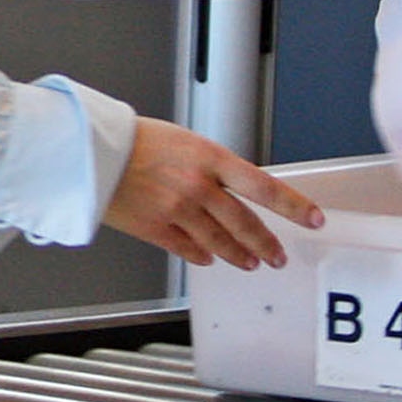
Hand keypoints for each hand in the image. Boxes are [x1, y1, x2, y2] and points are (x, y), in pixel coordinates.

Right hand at [102, 118, 323, 269]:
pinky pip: (187, 249)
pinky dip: (202, 255)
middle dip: (266, 243)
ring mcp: (176, 210)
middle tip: (278, 256)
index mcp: (208, 157)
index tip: (314, 218)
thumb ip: (209, 166)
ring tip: (251, 262)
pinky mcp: (154, 228)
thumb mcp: (182, 141)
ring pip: (220, 241)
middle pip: (245, 223)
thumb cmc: (130, 138)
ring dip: (239, 254)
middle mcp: (197, 186)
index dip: (294, 206)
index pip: (265, 186)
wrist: (87, 150)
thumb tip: (230, 188)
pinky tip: (210, 258)